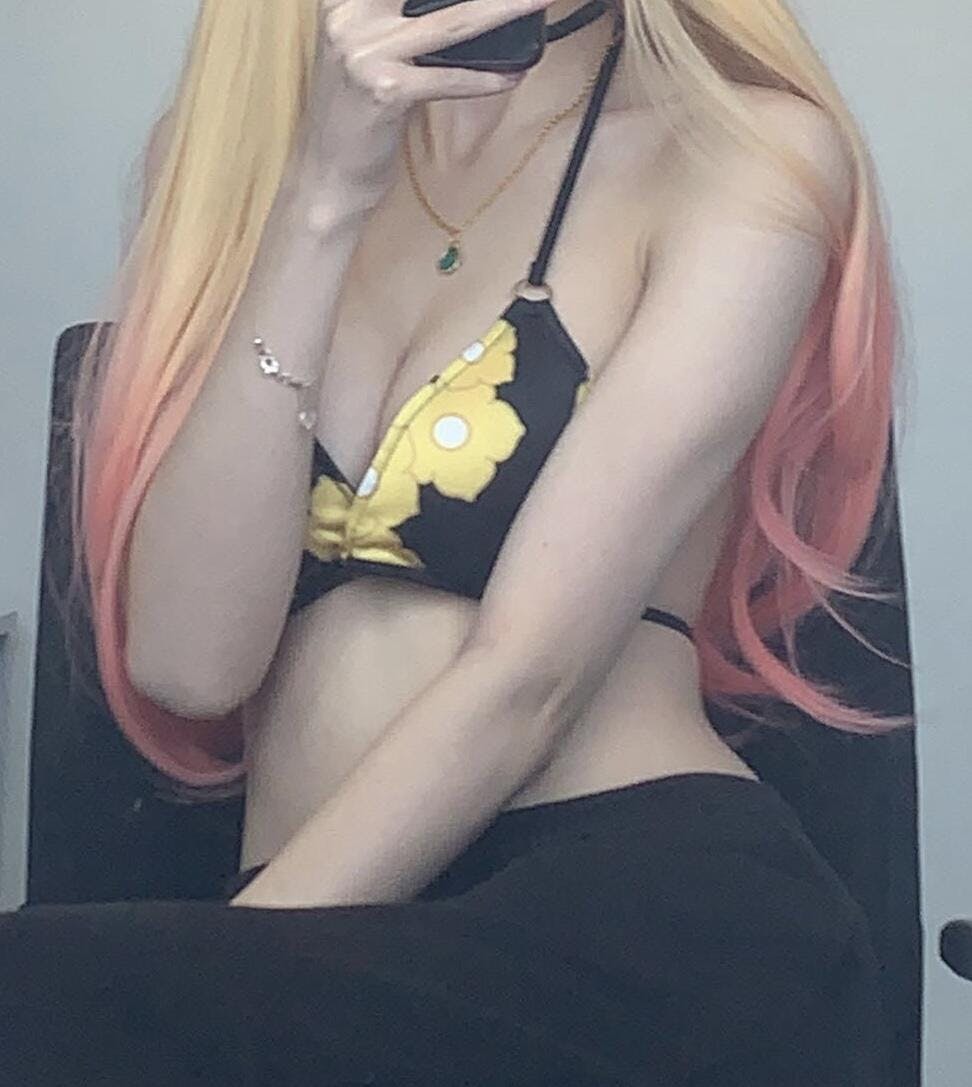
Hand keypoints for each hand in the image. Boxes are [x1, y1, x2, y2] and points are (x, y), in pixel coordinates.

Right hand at [288, 0, 552, 208]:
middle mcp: (348, 13)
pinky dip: (485, 78)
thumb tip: (468, 9)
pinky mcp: (384, 90)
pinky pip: (449, 78)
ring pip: (452, 22)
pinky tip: (512, 74)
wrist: (327, 174)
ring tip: (539, 0)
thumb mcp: (368, 50)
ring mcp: (364, 51)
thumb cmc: (355, 114)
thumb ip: (400, 20)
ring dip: (503, 9)